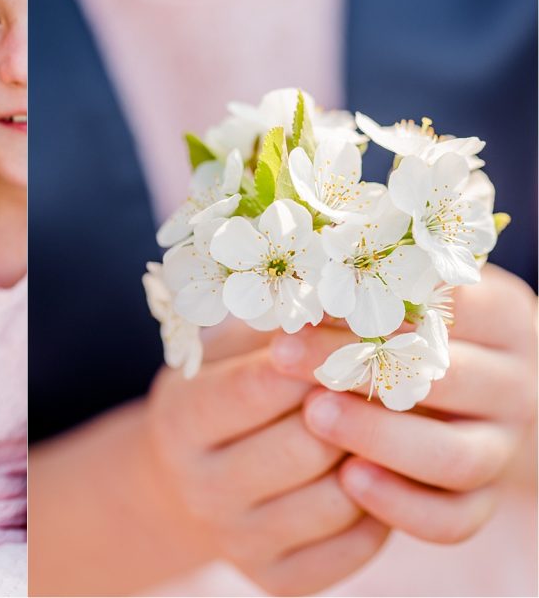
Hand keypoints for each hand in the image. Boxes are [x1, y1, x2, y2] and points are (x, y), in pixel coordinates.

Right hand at [143, 317, 390, 595]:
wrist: (193, 477)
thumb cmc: (221, 389)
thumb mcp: (225, 348)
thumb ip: (270, 324)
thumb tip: (339, 288)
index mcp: (180, 420)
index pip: (255, 387)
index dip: (314, 358)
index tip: (359, 328)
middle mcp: (200, 488)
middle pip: (303, 446)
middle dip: (353, 406)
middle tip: (385, 375)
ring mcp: (237, 540)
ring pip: (337, 499)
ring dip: (372, 456)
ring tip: (382, 421)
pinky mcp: (277, 579)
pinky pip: (354, 547)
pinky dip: (379, 507)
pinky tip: (370, 469)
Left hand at [270, 263, 537, 544]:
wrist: (447, 397)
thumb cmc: (399, 329)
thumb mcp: (394, 297)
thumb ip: (361, 292)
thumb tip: (289, 282)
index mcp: (500, 315)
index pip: (448, 306)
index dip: (373, 303)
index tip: (303, 300)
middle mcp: (515, 382)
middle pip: (450, 378)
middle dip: (360, 367)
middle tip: (285, 355)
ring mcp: (503, 446)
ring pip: (458, 456)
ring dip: (380, 437)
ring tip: (313, 417)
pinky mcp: (484, 500)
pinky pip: (454, 518)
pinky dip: (402, 505)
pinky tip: (347, 482)